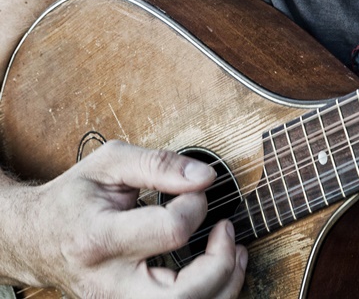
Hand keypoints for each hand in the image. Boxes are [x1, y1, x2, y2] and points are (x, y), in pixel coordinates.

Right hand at [12, 140, 246, 297]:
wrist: (36, 238)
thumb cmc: (74, 197)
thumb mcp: (110, 163)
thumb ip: (158, 164)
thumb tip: (204, 176)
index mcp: (100, 238)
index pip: (170, 231)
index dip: (196, 204)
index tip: (197, 186)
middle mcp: (108, 284)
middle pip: (180, 298)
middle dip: (218, 266)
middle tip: (227, 230)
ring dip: (222, 287)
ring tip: (233, 251)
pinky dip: (207, 295)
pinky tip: (218, 269)